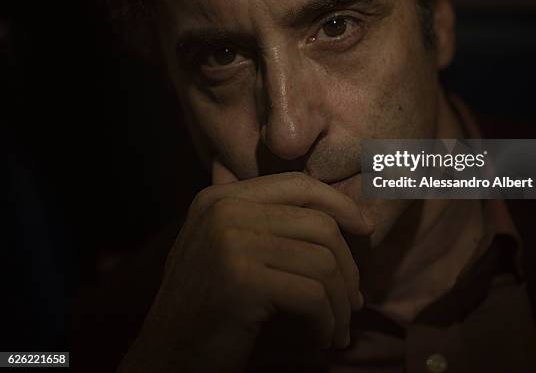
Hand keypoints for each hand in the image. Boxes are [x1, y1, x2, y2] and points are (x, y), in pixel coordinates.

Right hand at [118, 167, 372, 372]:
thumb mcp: (229, 249)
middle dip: (347, 265)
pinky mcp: (240, 278)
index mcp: (220, 197)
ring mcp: (229, 240)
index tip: (365, 227)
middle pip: (318, 223)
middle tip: (354, 299)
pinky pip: (311, 294)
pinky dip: (326, 321)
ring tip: (337, 327)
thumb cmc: (207, 308)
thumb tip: (338, 215)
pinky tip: (321, 340)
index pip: (297, 185)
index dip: (339, 203)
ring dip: (339, 301)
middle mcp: (223, 209)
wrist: (165, 357)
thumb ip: (267, 223)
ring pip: (321, 260)